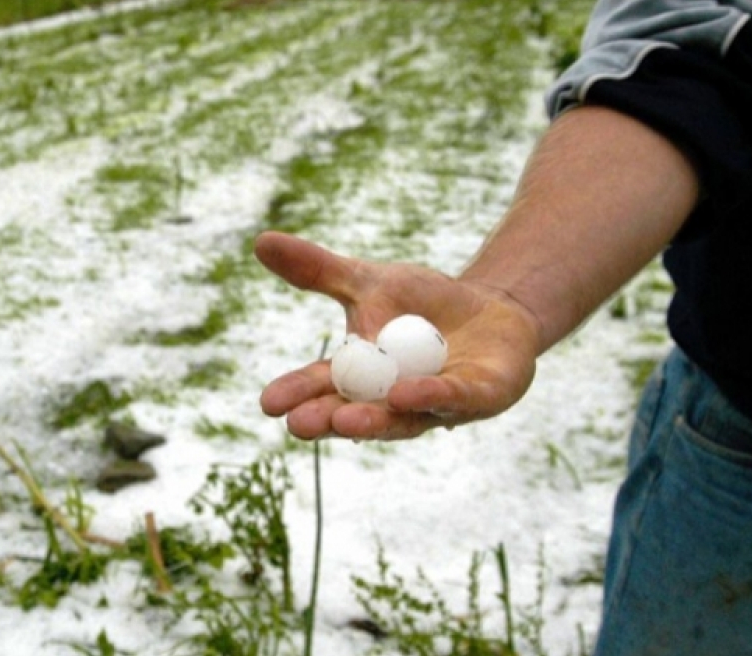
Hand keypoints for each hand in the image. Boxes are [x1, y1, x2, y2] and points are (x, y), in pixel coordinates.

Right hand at [254, 231, 540, 440]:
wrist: (491, 310)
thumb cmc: (421, 305)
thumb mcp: (368, 282)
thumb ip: (317, 270)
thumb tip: (259, 241)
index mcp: (361, 377)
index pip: (323, 388)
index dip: (297, 396)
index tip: (268, 403)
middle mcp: (392, 402)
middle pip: (355, 415)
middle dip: (328, 420)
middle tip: (299, 425)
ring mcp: (436, 405)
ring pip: (402, 418)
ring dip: (373, 420)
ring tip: (344, 422)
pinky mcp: (480, 397)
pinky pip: (453, 399)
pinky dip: (429, 396)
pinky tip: (406, 393)